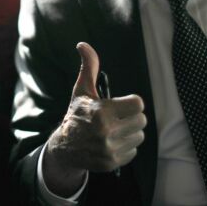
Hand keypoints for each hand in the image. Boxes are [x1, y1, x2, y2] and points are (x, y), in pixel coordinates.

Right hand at [43, 42, 145, 195]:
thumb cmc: (77, 114)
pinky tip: (113, 141)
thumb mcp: (82, 90)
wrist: (65, 147)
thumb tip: (82, 44)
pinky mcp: (112, 162)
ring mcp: (109, 149)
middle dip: (132, 117)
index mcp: (101, 112)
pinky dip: (126, 146)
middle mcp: (106, 132)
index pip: (138, 104)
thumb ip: (89, 67)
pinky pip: (133, 150)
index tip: (122, 104)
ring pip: (139, 136)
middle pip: (141, 120)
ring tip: (116, 129)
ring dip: (130, 132)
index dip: (132, 102)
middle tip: (119, 117)